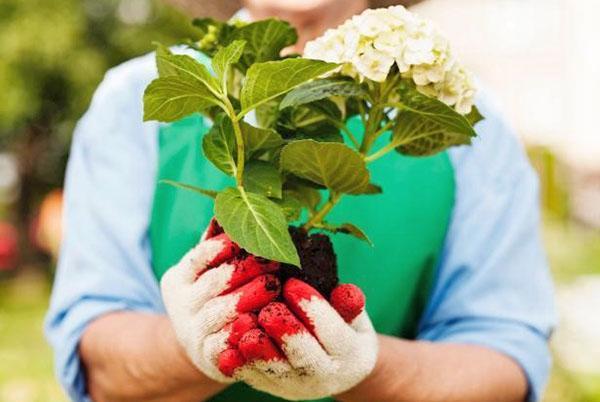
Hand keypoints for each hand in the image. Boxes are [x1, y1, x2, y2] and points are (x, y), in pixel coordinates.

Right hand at [161, 219, 280, 381]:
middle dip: (243, 271)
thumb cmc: (214, 295)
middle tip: (272, 261)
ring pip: (218, 313)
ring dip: (247, 298)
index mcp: (178, 278)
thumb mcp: (208, 269)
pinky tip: (263, 321)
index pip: (199, 257)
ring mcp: (192, 333)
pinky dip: (243, 333)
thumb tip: (228, 208)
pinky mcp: (208, 358)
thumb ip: (218, 243)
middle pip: (212, 284)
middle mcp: (180, 305)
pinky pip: (225, 344)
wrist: (201, 345)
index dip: (225, 246)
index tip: (250, 237)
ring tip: (273, 286)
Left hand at [223, 278, 378, 399]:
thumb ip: (349, 303)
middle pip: (304, 357)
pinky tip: (227, 346)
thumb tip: (346, 291)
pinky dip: (240, 365)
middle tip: (268, 308)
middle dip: (285, 332)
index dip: (312, 308)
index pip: (331, 332)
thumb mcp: (354, 316)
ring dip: (257, 350)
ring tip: (243, 324)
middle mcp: (325, 377)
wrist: (338, 367)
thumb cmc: (345, 328)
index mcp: (350, 354)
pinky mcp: (274, 389)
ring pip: (276, 371)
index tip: (293, 283)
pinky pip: (255, 379)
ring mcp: (297, 387)